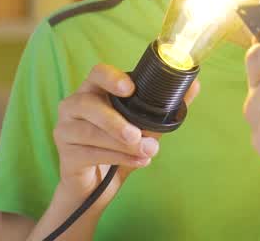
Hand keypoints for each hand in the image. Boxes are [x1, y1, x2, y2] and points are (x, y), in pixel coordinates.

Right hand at [52, 64, 199, 198]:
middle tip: (138, 134)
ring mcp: (65, 130)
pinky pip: (89, 153)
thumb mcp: (145, 126)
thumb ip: (165, 107)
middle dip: (115, 120)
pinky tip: (139, 162)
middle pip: (88, 105)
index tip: (130, 88)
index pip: (97, 73)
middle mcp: (74, 106)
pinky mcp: (65, 154)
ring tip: (148, 151)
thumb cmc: (119, 147)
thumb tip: (194, 85)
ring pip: (90, 132)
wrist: (95, 186)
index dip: (111, 78)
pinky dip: (118, 158)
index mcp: (94, 91)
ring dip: (122, 144)